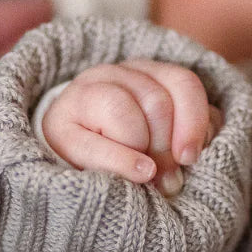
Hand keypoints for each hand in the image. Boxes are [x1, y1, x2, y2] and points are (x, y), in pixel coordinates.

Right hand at [41, 59, 221, 195]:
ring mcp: (81, 92)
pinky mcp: (57, 124)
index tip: (191, 157)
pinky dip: (123, 161)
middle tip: (169, 179)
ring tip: (147, 176)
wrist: (72, 172)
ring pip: (126, 112)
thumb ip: (186, 137)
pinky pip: (95, 142)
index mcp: (145, 73)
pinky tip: (140, 173)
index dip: (194, 121)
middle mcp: (113, 73)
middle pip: (156, 101)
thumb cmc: (129, 157)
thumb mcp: (166, 141)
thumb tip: (193, 152)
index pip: (181, 82)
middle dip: (166, 146)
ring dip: (143, 151)